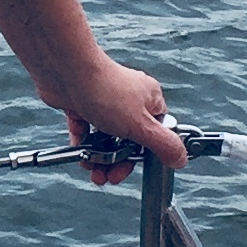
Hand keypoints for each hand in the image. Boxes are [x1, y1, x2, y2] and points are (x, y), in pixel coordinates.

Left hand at [44, 59, 190, 186]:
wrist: (66, 70)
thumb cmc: (105, 90)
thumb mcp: (141, 126)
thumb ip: (162, 144)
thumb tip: (180, 158)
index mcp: (149, 100)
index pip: (155, 133)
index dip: (144, 154)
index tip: (132, 167)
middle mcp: (128, 99)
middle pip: (128, 140)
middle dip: (118, 161)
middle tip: (109, 175)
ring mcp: (103, 101)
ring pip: (106, 138)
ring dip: (99, 157)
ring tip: (92, 169)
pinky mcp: (81, 104)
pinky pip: (85, 130)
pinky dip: (83, 144)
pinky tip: (80, 153)